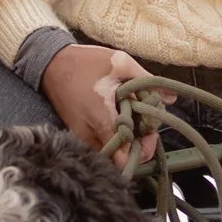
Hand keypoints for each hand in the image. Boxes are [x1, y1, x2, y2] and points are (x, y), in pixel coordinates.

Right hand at [40, 45, 156, 167]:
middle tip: (143, 127)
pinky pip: (98, 145)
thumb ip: (148, 81)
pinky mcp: (75, 134)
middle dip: (136, 147)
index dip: (142, 152)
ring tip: (130, 121)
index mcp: (102, 120)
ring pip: (108, 154)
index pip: (124, 158)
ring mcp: (80, 137)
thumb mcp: (120, 62)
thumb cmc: (85, 61)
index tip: (149, 135)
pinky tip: (115, 119)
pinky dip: (110, 138)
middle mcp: (89, 135)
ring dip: (123, 143)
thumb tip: (171, 99)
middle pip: (119, 160)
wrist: (50, 62)